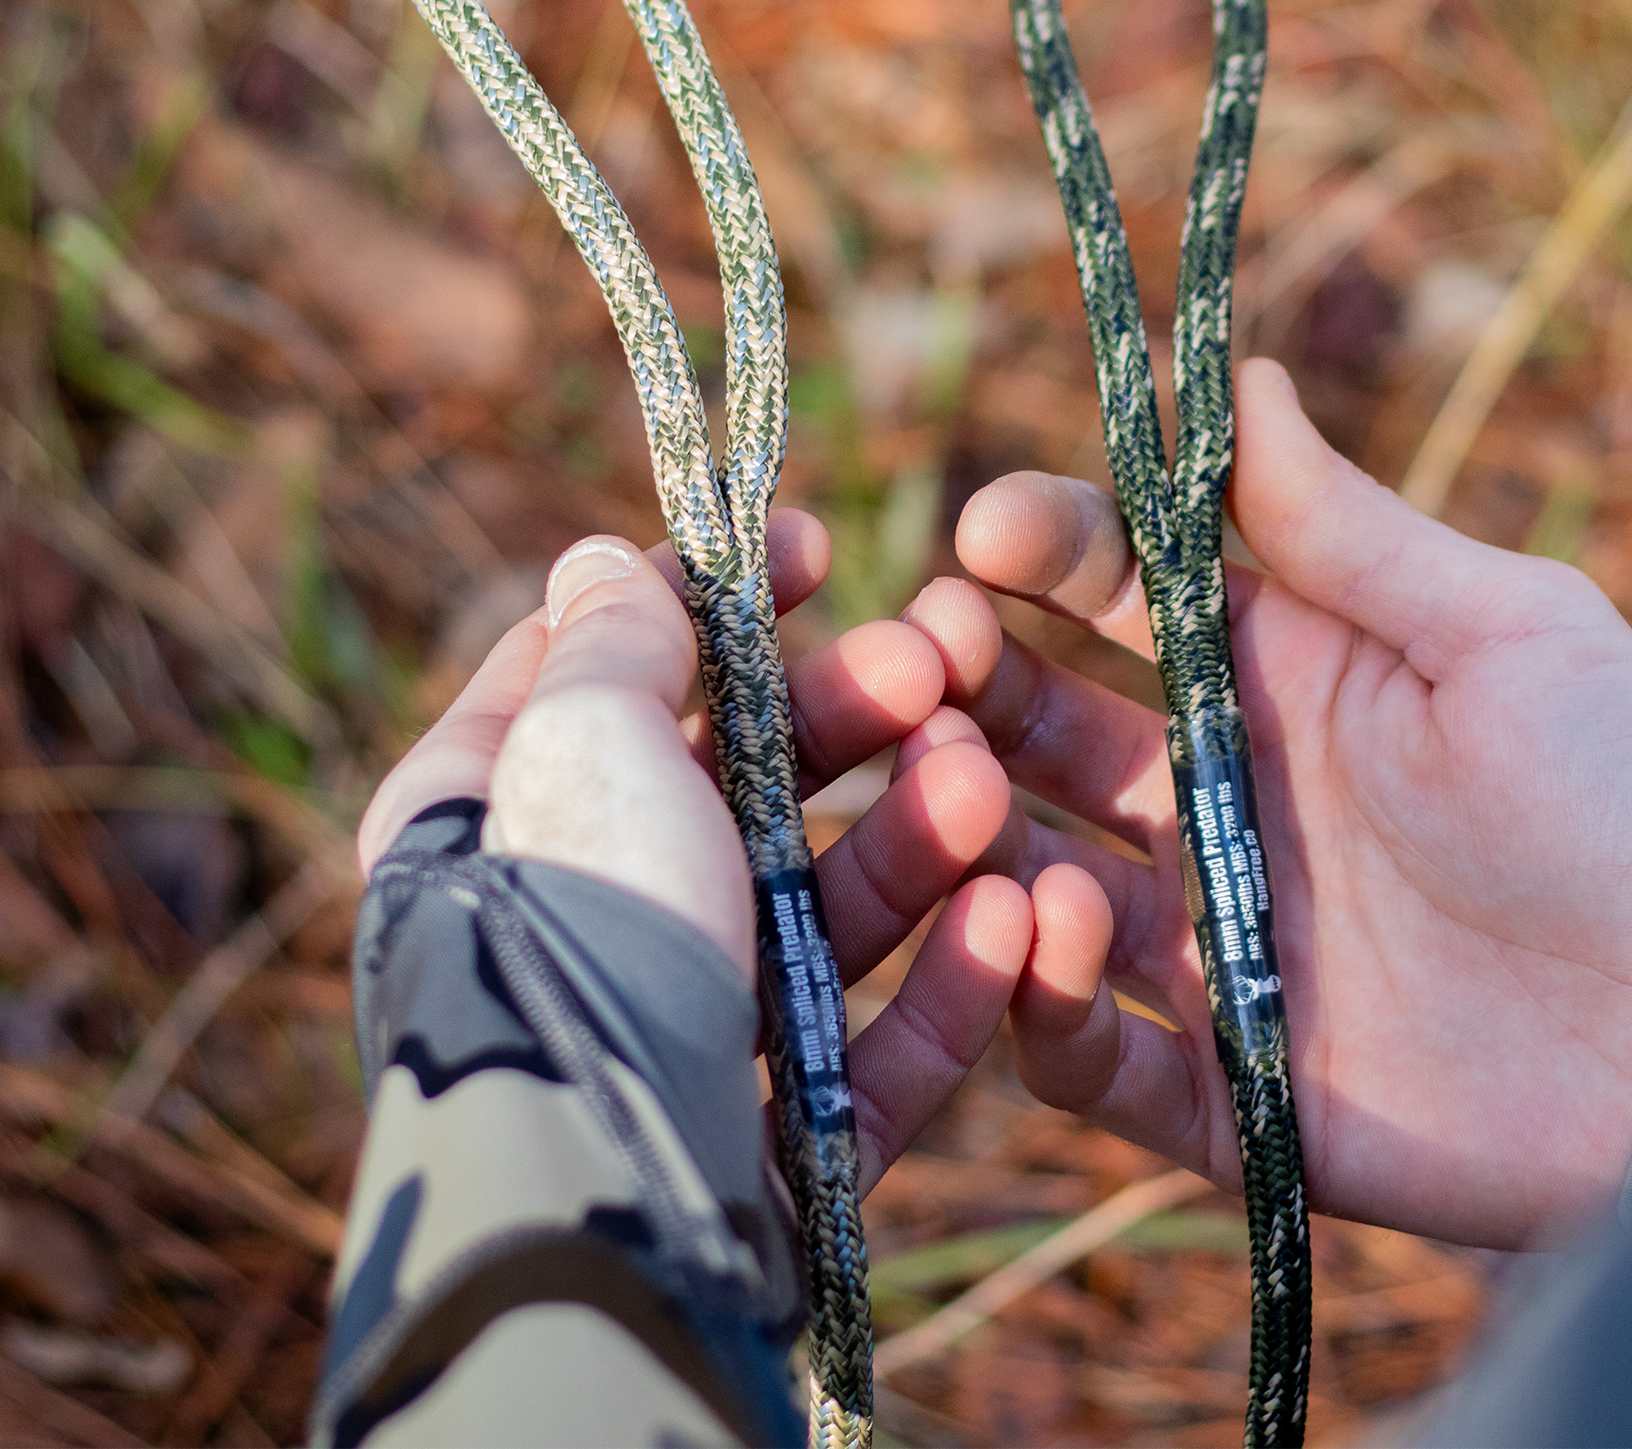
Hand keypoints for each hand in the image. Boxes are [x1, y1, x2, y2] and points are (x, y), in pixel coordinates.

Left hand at [363, 514, 1028, 1193]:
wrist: (599, 1198)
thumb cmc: (574, 929)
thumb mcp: (581, 742)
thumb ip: (613, 644)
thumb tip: (602, 558)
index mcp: (501, 815)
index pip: (610, 671)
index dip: (713, 599)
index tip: (814, 549)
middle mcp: (590, 918)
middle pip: (745, 788)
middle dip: (850, 720)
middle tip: (933, 667)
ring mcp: (687, 1027)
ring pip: (827, 912)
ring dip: (918, 840)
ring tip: (982, 788)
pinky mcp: (775, 1136)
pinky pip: (878, 1049)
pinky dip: (949, 984)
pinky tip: (1014, 919)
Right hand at [904, 359, 1631, 1247]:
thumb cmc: (1625, 796)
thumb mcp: (1498, 629)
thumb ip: (1350, 528)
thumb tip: (1243, 374)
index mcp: (1281, 683)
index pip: (1116, 596)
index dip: (1045, 552)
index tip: (984, 530)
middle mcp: (1223, 805)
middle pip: (1044, 734)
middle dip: (966, 689)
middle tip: (915, 662)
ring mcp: (1216, 945)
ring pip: (1038, 887)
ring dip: (978, 836)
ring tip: (971, 800)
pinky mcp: (1230, 1091)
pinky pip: (1095, 1061)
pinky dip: (1042, 1006)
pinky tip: (1044, 935)